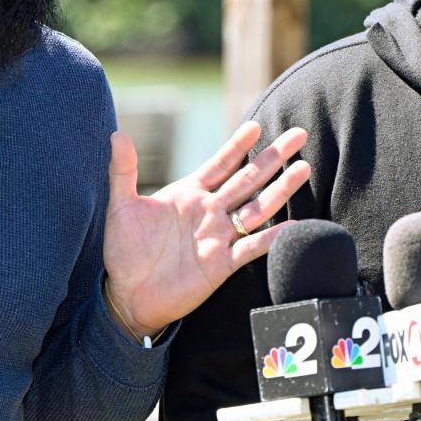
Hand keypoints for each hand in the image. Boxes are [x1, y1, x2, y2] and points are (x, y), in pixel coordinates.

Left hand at [103, 121, 310, 338]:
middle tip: (298, 133)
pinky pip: (252, 248)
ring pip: (257, 208)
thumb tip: (117, 134)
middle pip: (248, 179)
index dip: (237, 145)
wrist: (128, 295)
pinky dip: (272, 237)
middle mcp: (210, 212)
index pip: (220, 164)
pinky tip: (292, 226)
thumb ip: (123, 171)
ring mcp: (219, 237)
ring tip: (303, 169)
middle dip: (272, 157)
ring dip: (280, 189)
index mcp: (189, 194)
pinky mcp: (222, 264)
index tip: (256, 125)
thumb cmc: (124, 250)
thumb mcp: (121, 206)